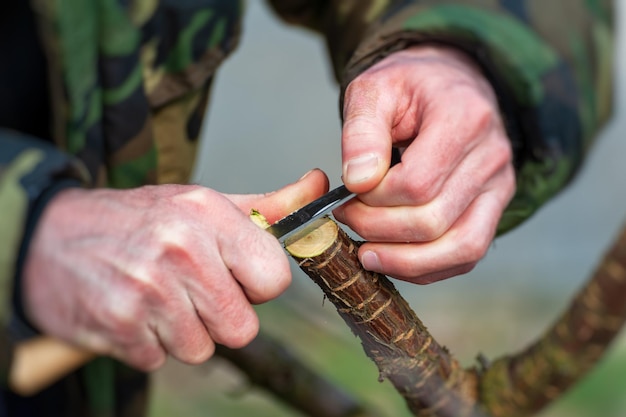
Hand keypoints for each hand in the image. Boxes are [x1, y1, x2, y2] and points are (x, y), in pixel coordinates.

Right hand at [22, 169, 328, 369]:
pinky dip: (149, 343)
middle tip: (191, 291)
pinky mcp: (120, 325)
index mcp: (208, 214)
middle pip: (242, 327)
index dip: (257, 286)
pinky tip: (133, 311)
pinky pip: (160, 359)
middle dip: (220, 317)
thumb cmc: (138, 221)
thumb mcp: (202, 203)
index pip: (275, 279)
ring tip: (158, 298)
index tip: (236, 277)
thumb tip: (320, 186)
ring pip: (202, 348)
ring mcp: (148, 289)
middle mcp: (181, 249)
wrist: (49, 237)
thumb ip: (267, 205)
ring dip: (183, 332)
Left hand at [333, 45, 514, 283]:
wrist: (449, 85)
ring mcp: (500, 186)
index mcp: (464, 118)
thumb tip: (358, 181)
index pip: (416, 184)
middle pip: (434, 221)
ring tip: (366, 254)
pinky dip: (427, 268)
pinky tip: (393, 258)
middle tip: (347, 218)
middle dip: (378, 229)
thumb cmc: (408, 88)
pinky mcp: (495, 208)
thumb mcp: (374, 88)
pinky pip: (467, 255)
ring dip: (405, 261)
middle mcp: (492, 156)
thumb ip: (362, 130)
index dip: (374, 199)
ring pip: (460, 249)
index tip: (348, 193)